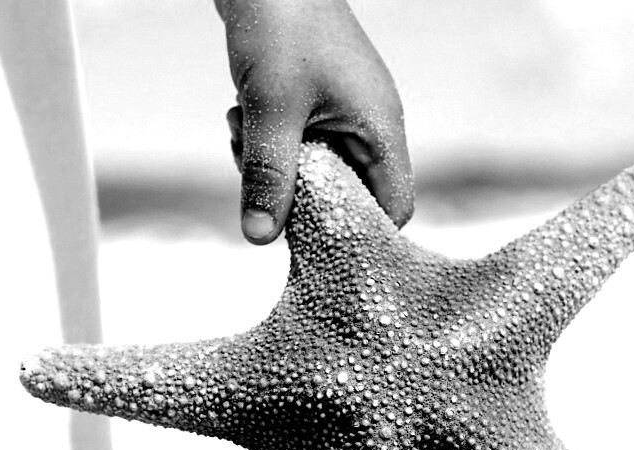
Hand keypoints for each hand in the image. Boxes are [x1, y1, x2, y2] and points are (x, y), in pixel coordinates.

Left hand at [216, 0, 412, 244]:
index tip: (309, 238)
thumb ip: (268, 177)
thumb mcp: (270, 110)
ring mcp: (344, 113)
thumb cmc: (281, 27)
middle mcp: (369, 125)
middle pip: (347, 195)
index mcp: (380, 128)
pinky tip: (239, 116)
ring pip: (313, 172)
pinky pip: (296, 145)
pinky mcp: (316, 104)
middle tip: (254, 169)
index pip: (393, 207)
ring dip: (272, 166)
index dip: (358, 232)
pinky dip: (266, 143)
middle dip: (296, 194)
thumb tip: (261, 236)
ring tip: (241, 131)